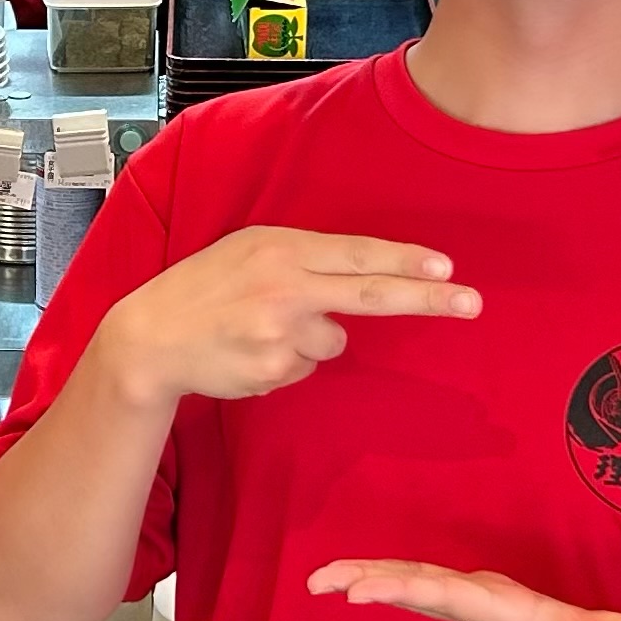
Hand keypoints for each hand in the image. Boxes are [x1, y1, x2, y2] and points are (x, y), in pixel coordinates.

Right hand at [94, 226, 477, 409]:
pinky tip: (248, 352)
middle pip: (370, 294)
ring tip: (259, 331)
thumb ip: (301, 259)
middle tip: (472, 302)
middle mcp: (284, 288)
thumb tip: (360, 277)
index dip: (404, 260)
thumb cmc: (204, 288)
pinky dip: (285, 363)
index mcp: (279, 250)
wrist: (149, 338)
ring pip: (333, 342)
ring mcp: (279, 333)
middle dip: (427, 298)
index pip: (356, 254)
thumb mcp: (248, 251)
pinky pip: (304, 368)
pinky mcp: (272, 370)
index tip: (446, 266)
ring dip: (310, 340)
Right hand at [309, 559, 620, 620]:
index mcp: (520, 608)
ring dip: (373, 576)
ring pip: (420, 580)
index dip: (406, 590)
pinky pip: (428, 592)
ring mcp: (488, 602)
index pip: (453, 594)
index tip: (359, 593)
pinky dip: (392, 586)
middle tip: (318, 581)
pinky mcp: (483, 612)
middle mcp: (498, 597)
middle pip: (425, 578)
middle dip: (372, 575)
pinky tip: (362, 588)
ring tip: (321, 581)